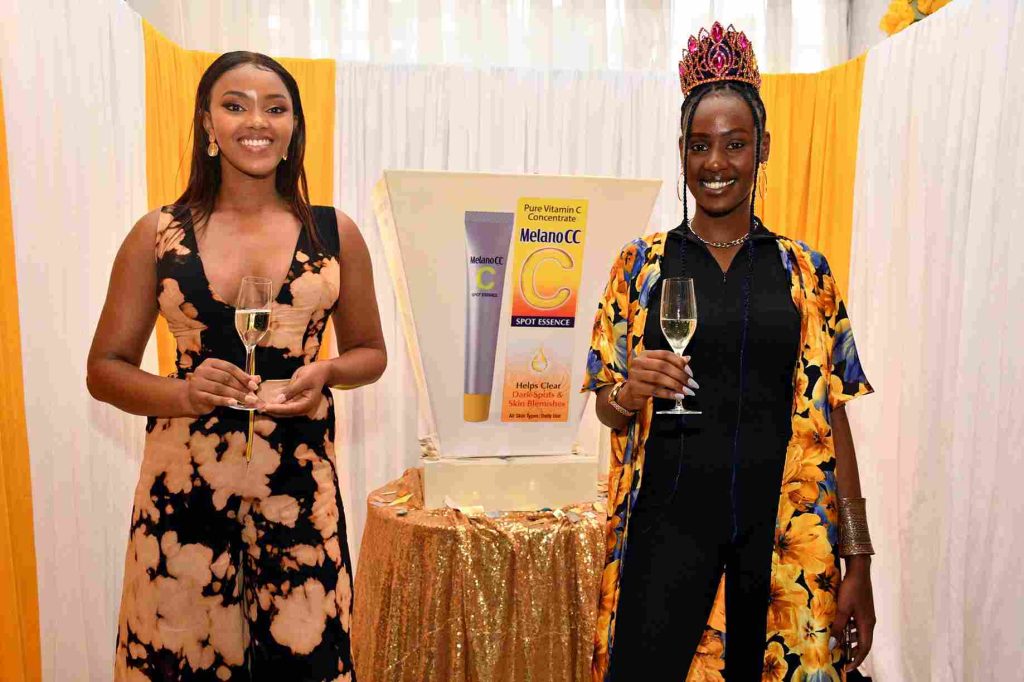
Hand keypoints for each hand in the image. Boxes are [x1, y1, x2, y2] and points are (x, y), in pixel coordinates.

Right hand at [183, 358, 259, 413]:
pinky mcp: (196, 395)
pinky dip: (225, 400)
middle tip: (253, 395)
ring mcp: (197, 383)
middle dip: (242, 387)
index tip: (254, 385)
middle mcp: (202, 370)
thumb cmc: (211, 386)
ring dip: (237, 395)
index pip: (230, 368)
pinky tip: (234, 403)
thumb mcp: (225, 379)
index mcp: (211, 363)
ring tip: (248, 401)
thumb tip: (257, 379)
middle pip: (226, 378)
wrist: (191, 398)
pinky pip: (213, 398)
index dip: (243, 376)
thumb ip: (240, 378)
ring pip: (221, 388)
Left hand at [259, 363, 328, 417]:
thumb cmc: (314, 373)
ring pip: (282, 411)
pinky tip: (263, 402)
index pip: (289, 409)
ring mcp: (298, 405)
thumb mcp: (303, 379)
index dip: (276, 409)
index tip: (264, 407)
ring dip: (270, 409)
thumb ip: (291, 390)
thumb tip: (279, 400)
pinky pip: (282, 406)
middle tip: (256, 407)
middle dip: (270, 410)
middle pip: (284, 413)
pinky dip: (273, 405)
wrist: (322, 371)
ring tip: (257, 405)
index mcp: (307, 404)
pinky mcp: (294, 402)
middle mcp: (302, 408)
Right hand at [618, 350, 697, 411]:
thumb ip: (671, 364)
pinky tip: (678, 396)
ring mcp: (635, 374)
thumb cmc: (646, 381)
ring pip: (659, 378)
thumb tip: (687, 358)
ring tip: (687, 391)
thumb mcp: (658, 371)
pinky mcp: (634, 387)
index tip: (690, 372)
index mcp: (645, 354)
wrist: (629, 395)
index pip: (665, 354)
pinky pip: (655, 390)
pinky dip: (669, 394)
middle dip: (680, 375)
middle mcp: (639, 362)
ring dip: (676, 385)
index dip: (679, 362)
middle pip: (663, 366)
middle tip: (691, 383)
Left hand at [831, 557, 875, 671]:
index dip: (857, 659)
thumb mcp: (843, 609)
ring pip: (861, 633)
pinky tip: (842, 627)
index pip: (864, 648)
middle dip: (855, 652)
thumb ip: (838, 627)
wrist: (859, 571)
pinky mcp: (863, 608)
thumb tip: (833, 645)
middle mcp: (870, 622)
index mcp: (867, 624)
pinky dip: (851, 630)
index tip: (848, 667)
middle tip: (844, 659)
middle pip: (864, 642)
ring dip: (852, 640)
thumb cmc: (852, 590)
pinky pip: (858, 624)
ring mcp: (867, 615)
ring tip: (841, 645)